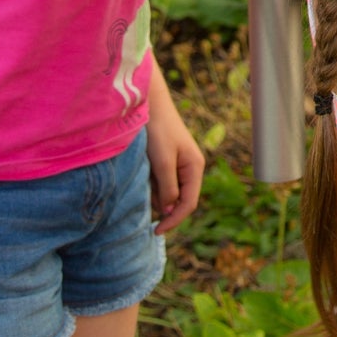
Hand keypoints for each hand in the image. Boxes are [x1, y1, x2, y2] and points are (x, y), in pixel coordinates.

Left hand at [146, 69, 204, 233]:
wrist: (150, 105)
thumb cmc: (158, 132)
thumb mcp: (162, 162)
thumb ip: (168, 188)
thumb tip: (169, 211)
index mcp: (195, 167)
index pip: (189, 204)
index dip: (174, 220)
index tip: (155, 231)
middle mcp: (190, 168)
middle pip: (180, 200)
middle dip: (164, 209)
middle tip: (145, 215)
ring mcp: (179, 164)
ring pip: (169, 192)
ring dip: (156, 197)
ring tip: (141, 189)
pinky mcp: (167, 161)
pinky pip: (161, 182)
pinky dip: (152, 187)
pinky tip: (141, 180)